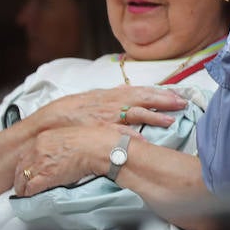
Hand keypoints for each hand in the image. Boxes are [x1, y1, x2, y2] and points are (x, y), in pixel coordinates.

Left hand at [13, 124, 140, 196]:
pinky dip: (29, 195)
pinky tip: (32, 198)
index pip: (25, 156)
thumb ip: (56, 146)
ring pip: (22, 180)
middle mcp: (37, 150)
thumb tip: (54, 156)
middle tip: (24, 186)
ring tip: (27, 194)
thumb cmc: (92, 142)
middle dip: (22, 179)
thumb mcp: (69, 137)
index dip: (26, 167)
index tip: (28, 173)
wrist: (99, 149)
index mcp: (42, 139)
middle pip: (21, 168)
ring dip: (24, 189)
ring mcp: (40, 163)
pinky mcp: (45, 177)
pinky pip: (30, 189)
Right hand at [36, 85, 185, 131]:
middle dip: (163, 100)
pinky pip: (116, 133)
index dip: (160, 93)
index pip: (140, 91)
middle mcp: (110, 103)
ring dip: (152, 116)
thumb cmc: (70, 112)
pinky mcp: (96, 130)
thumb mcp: (94, 100)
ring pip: (133, 114)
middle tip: (182, 102)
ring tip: (170, 120)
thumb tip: (131, 95)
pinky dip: (130, 135)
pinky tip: (143, 138)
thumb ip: (113, 98)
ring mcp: (104, 117)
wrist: (47, 123)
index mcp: (111, 95)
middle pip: (142, 98)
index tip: (177, 95)